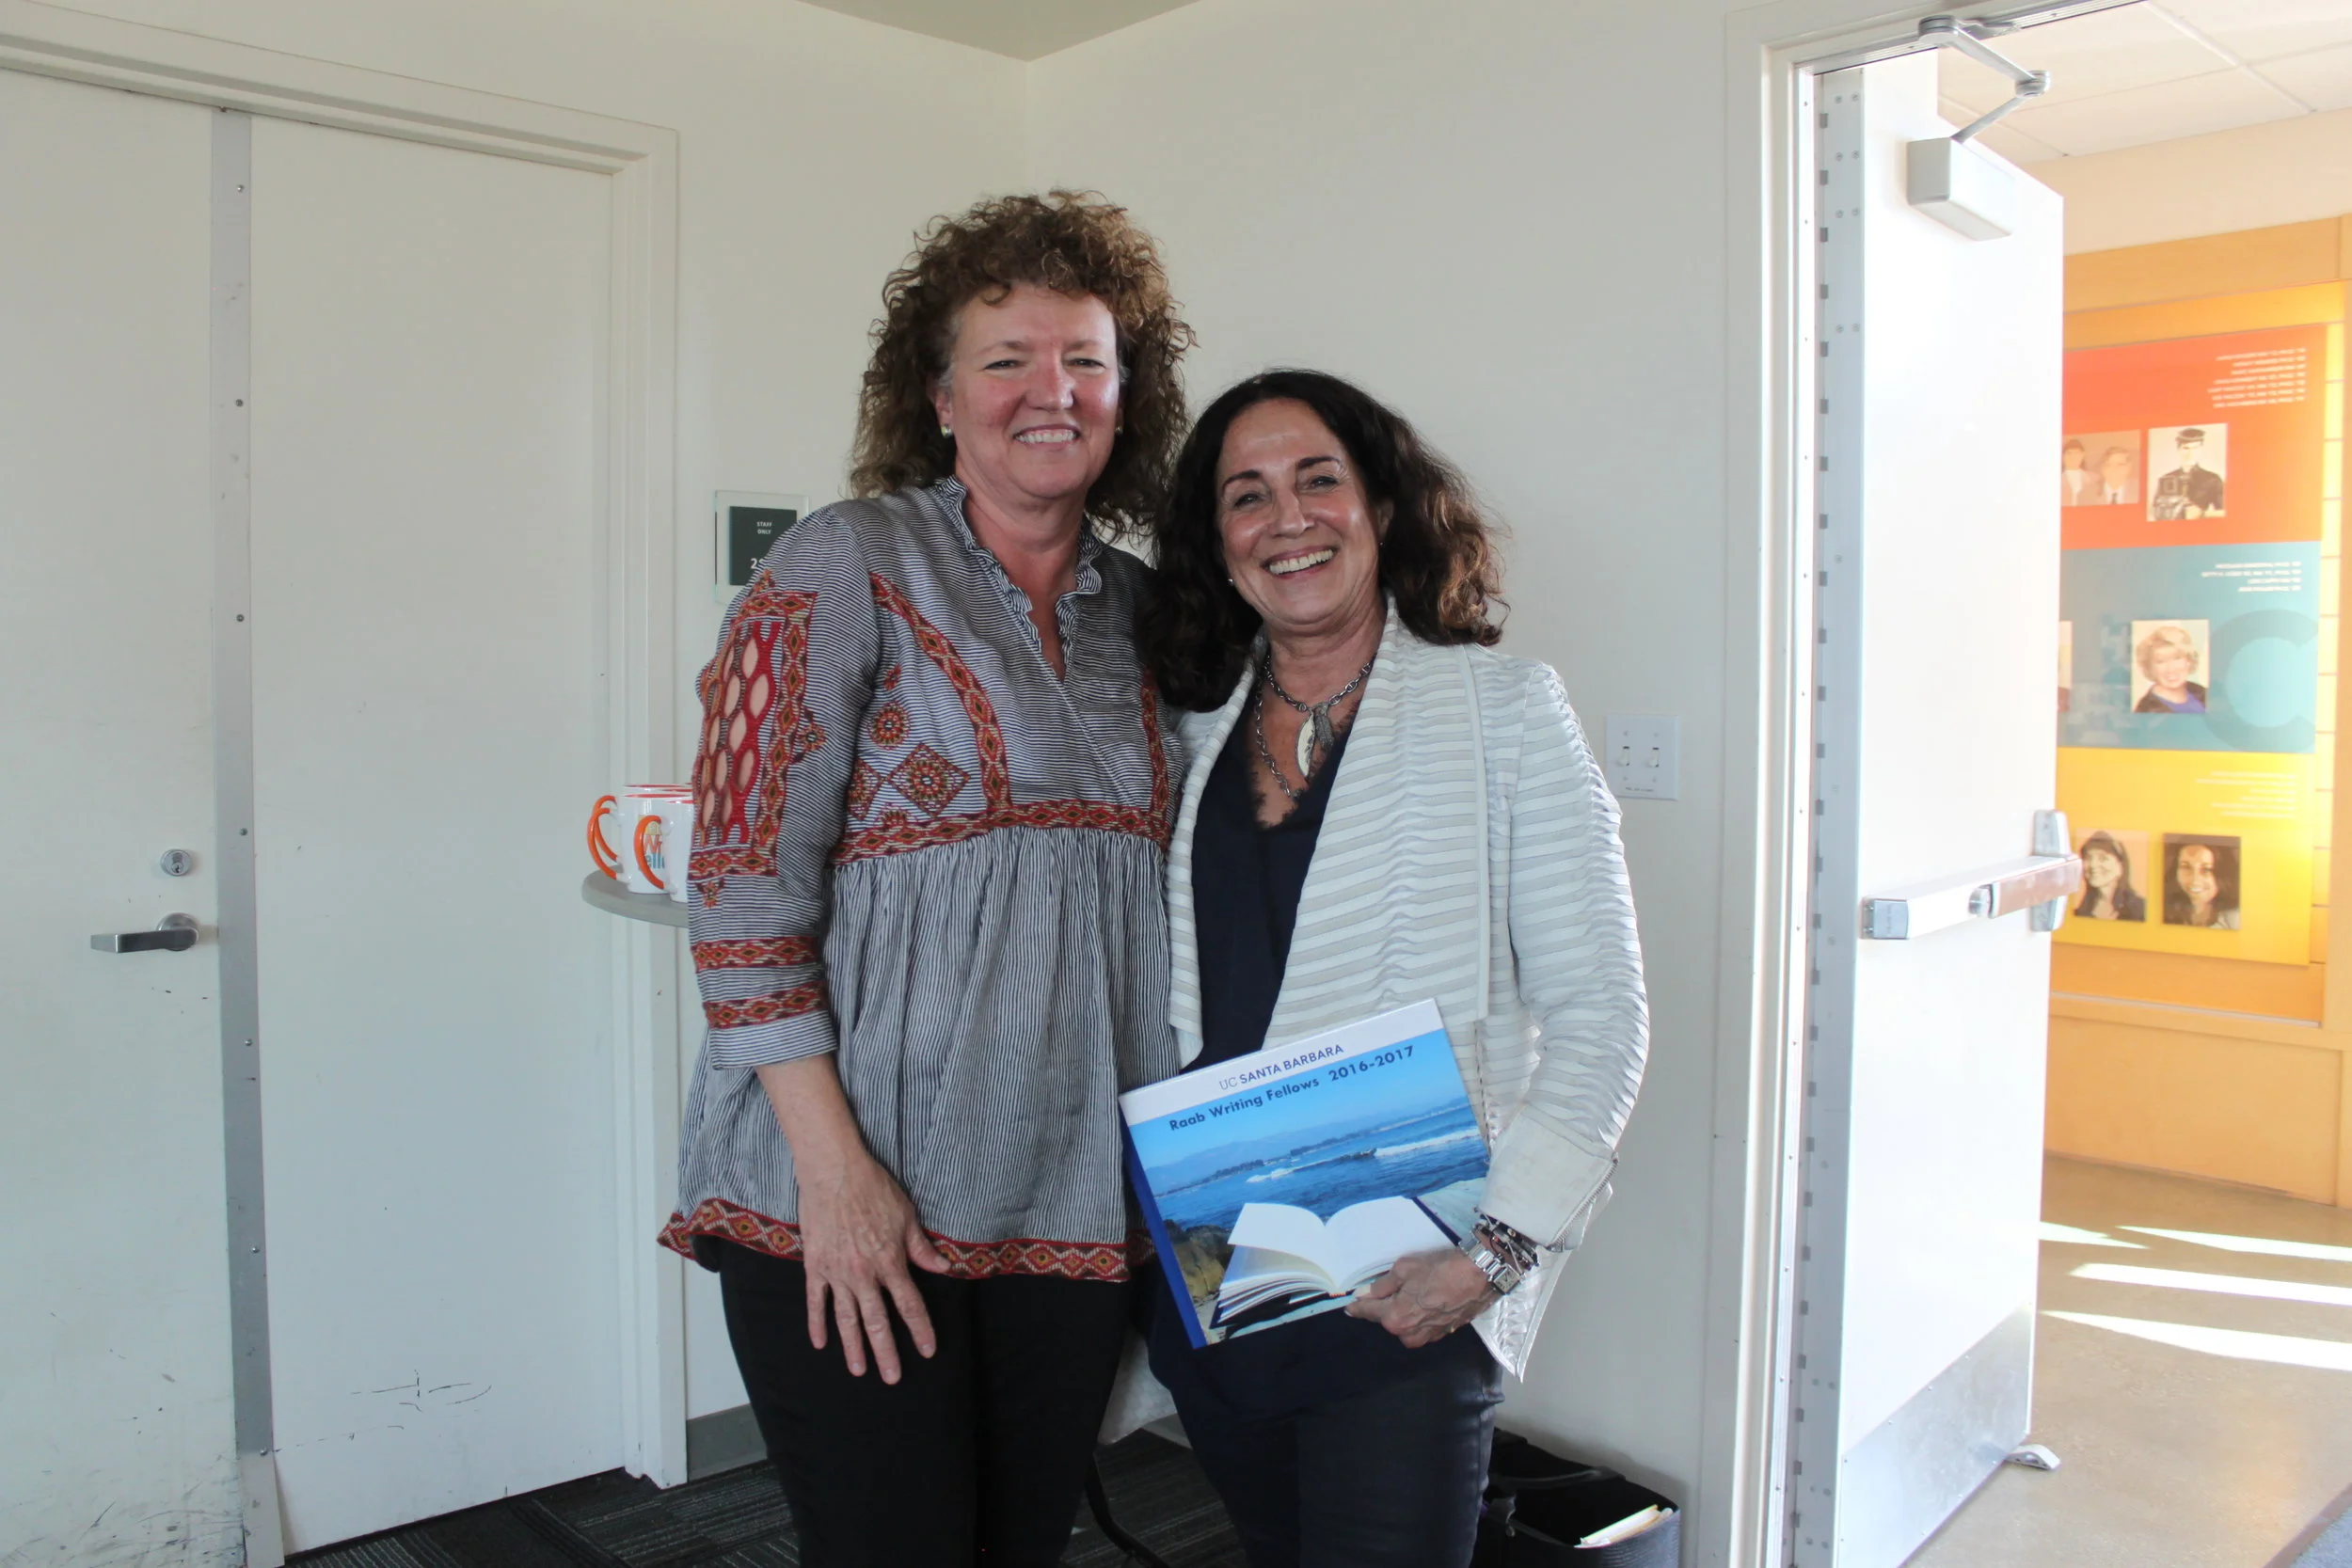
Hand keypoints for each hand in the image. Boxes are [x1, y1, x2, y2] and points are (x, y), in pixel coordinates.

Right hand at [793, 1149, 950, 1382]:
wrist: (834, 1172)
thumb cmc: (874, 1190)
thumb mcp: (907, 1217)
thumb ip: (922, 1248)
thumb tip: (944, 1267)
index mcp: (890, 1262)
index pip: (909, 1304)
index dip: (920, 1329)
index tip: (928, 1350)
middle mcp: (864, 1274)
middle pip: (877, 1321)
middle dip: (886, 1352)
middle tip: (892, 1377)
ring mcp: (837, 1272)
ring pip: (847, 1318)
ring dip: (853, 1347)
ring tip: (859, 1370)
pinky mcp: (816, 1266)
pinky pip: (817, 1301)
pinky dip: (818, 1323)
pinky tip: (821, 1343)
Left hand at [1346, 1248, 1496, 1347]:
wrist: (1480, 1275)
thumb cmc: (1440, 1269)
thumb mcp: (1404, 1269)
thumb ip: (1382, 1285)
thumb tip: (1366, 1294)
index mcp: (1395, 1318)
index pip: (1368, 1312)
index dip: (1357, 1306)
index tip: (1349, 1306)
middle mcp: (1409, 1333)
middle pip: (1387, 1320)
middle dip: (1385, 1306)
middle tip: (1390, 1289)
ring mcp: (1428, 1337)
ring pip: (1405, 1325)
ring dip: (1404, 1311)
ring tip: (1413, 1292)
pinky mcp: (1443, 1334)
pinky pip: (1422, 1326)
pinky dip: (1419, 1315)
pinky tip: (1426, 1300)